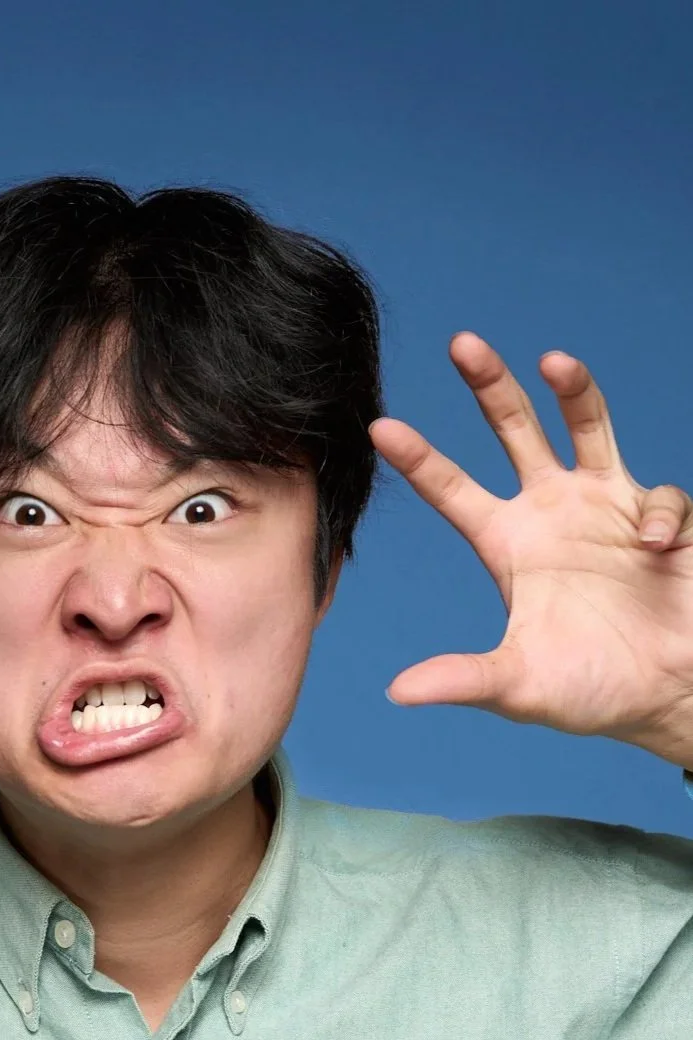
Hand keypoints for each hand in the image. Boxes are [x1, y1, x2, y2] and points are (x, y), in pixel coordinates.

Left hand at [370, 333, 692, 769]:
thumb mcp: (519, 686)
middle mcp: (551, 511)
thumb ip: (465, 680)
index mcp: (507, 545)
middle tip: (461, 342)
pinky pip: (657, 495)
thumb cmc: (591, 690)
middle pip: (514, 430)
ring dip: (574, 390)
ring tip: (556, 363)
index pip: (452, 490)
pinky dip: (656, 516)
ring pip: (586, 424)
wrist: (668, 692)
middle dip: (491, 385)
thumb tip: (397, 693)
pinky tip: (653, 553)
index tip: (380, 426)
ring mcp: (606, 504)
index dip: (420, 458)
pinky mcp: (658, 514)